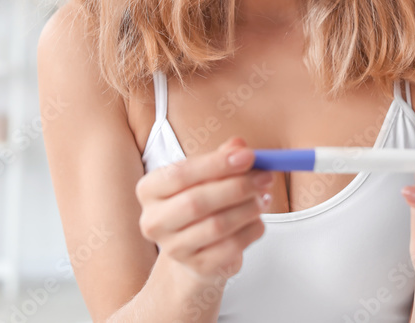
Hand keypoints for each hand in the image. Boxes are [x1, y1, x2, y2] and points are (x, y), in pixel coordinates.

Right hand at [135, 136, 273, 284]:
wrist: (195, 248)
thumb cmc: (200, 202)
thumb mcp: (207, 175)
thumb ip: (222, 157)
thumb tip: (239, 146)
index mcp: (149, 189)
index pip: (180, 174)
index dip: (216, 164)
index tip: (248, 156)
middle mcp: (153, 220)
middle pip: (197, 202)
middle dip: (237, 187)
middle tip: (265, 177)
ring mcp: (173, 248)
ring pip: (216, 226)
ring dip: (248, 209)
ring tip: (264, 197)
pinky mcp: (197, 267)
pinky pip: (230, 248)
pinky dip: (250, 231)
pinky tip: (258, 220)